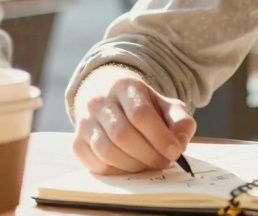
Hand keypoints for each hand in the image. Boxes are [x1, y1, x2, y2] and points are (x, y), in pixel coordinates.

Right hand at [72, 73, 196, 174]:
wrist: (107, 98)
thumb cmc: (142, 106)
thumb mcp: (165, 104)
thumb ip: (180, 120)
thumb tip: (180, 143)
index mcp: (125, 86)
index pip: (140, 114)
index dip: (159, 137)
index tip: (175, 152)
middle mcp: (99, 101)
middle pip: (122, 134)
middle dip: (148, 154)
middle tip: (164, 162)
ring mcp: (84, 122)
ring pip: (107, 151)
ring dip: (134, 165)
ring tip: (149, 165)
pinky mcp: (78, 142)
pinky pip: (96, 164)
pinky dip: (117, 171)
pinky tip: (131, 167)